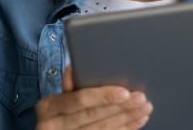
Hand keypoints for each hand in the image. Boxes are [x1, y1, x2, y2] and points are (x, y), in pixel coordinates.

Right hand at [36, 66, 152, 129]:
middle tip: (141, 98)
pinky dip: (125, 129)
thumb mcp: (59, 95)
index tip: (124, 92)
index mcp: (48, 107)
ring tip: (144, 108)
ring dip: (127, 118)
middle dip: (120, 107)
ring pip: (102, 129)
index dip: (103, 96)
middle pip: (93, 116)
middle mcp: (53, 125)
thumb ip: (70, 83)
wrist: (54, 129)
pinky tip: (137, 120)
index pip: (79, 100)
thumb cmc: (60, 108)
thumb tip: (76, 68)